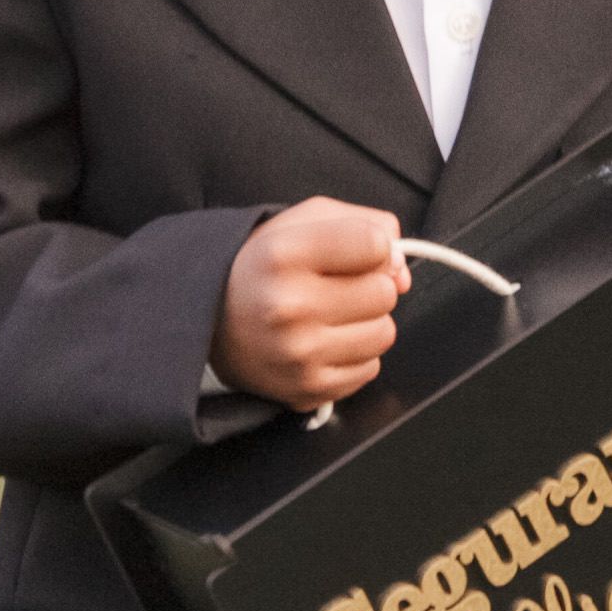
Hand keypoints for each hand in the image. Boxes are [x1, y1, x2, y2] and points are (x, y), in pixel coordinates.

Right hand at [211, 198, 411, 413]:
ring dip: (366, 322)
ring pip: (384, 332)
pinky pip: (370, 368)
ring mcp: (299, 354)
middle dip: (370, 285)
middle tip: (336, 286)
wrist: (209, 319)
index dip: (373, 246)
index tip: (352, 251)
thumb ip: (364, 223)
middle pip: (385, 292)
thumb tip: (402, 267)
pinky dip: (354, 354)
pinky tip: (323, 341)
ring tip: (330, 314)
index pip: (375, 245)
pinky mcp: (307, 389)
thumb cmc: (264, 266)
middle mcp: (289, 306)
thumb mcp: (302, 221)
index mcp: (284, 254)